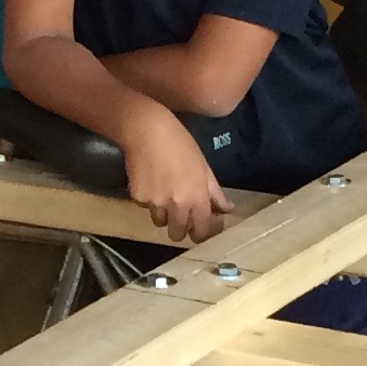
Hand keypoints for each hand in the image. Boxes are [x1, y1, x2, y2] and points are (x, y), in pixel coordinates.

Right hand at [122, 107, 233, 242]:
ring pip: (160, 221)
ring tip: (163, 194)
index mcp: (197, 198)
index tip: (198, 230)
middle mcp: (176, 205)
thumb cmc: (181, 144)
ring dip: (163, 214)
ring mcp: (155, 203)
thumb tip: (228, 209)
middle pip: (177, 234)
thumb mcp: (204, 167)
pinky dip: (149, 199)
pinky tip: (150, 181)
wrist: (147, 131)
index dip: (200, 233)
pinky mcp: (138, 198)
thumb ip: (215, 193)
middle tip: (179, 217)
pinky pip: (145, 206)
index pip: (201, 230)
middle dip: (179, 229)